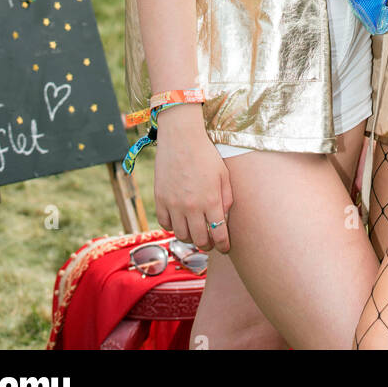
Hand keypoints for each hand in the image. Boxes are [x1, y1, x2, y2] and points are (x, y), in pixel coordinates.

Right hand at [153, 105, 232, 252]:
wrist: (181, 138)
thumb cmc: (205, 154)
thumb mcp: (223, 174)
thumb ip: (226, 198)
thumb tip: (224, 218)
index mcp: (211, 200)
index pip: (219, 233)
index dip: (223, 245)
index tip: (225, 248)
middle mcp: (192, 206)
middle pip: (200, 240)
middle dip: (208, 245)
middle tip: (210, 243)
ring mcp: (174, 204)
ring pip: (182, 236)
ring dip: (190, 238)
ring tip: (195, 233)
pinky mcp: (160, 200)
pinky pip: (165, 224)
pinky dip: (173, 227)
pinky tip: (179, 222)